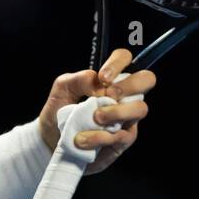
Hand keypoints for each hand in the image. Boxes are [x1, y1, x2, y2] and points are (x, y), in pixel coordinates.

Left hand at [37, 47, 155, 175]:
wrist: (51, 139)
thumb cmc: (59, 110)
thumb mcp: (63, 88)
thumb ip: (79, 79)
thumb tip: (99, 85)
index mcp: (109, 79)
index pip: (125, 58)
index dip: (118, 63)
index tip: (102, 78)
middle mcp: (123, 95)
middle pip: (147, 79)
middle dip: (128, 86)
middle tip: (107, 96)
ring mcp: (126, 117)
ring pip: (140, 109)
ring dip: (116, 112)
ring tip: (94, 118)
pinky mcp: (122, 140)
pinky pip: (121, 135)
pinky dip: (100, 137)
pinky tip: (83, 139)